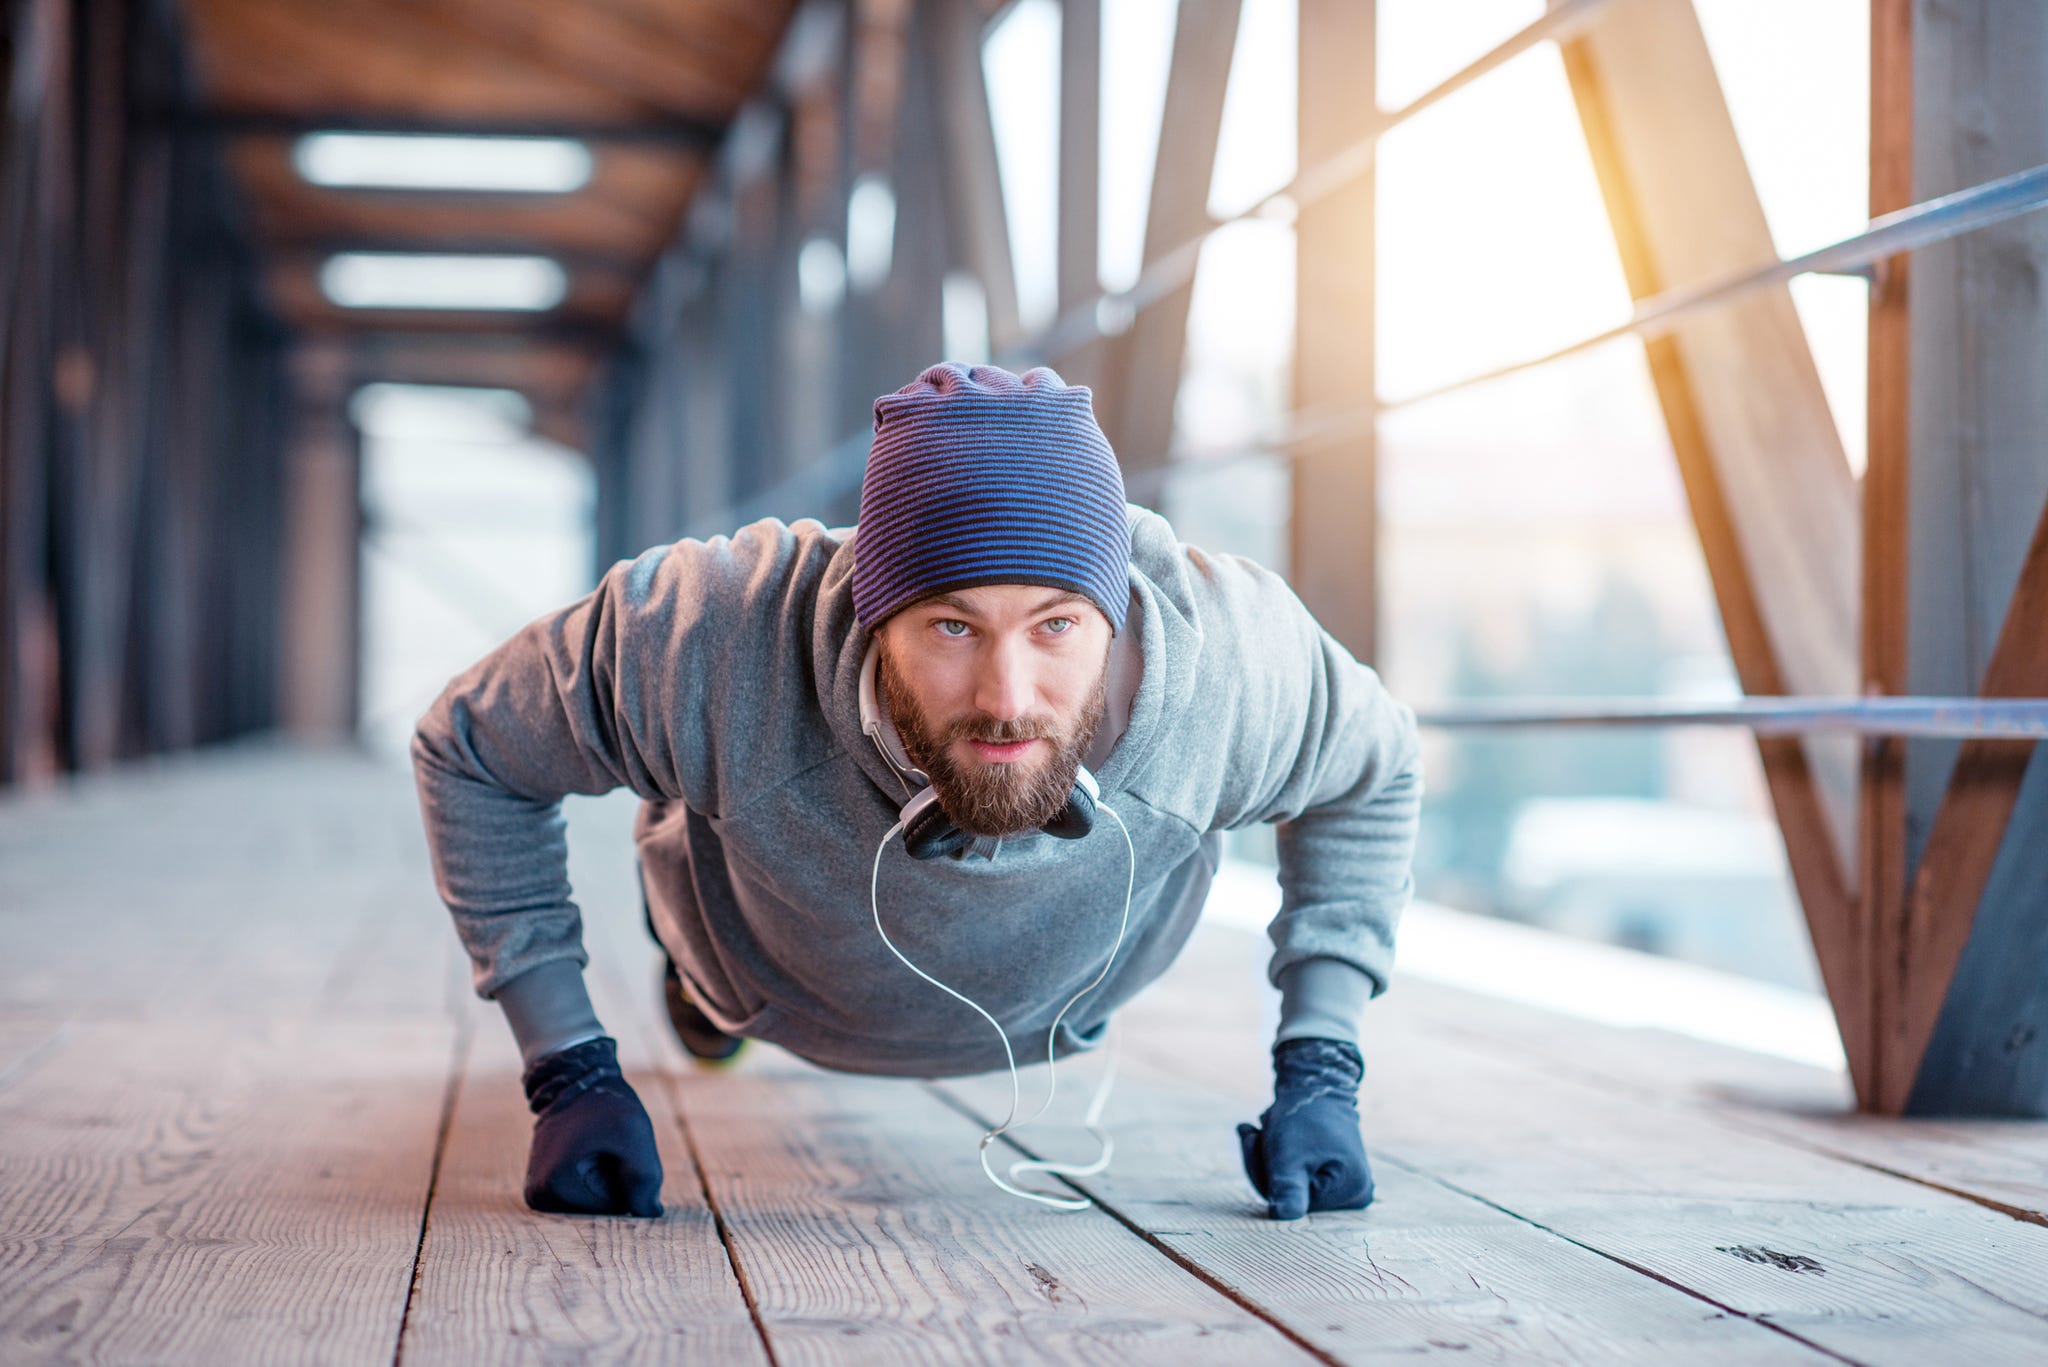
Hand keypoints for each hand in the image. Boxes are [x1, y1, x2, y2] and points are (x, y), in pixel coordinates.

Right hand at [521, 1035, 664, 1216]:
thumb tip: (650, 1215)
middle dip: (616, 1179)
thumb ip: (646, 1178)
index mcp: (551, 1189)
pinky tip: (590, 1149)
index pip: (613, 1210)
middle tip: (606, 1143)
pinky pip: (588, 1193)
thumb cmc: (606, 1104)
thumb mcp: (634, 1135)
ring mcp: (538, 1193)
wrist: (575, 1076)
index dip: (626, 1177)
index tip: (610, 1144)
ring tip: (598, 1145)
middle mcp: (537, 1198)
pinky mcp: (545, 1186)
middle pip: (602, 1211)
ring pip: (597, 1202)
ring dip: (609, 1176)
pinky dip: (599, 1174)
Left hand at [1236, 1037, 1373, 1219]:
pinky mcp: (1336, 1177)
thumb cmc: (1303, 1115)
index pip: (1293, 1203)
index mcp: (1352, 1191)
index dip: (1263, 1174)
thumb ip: (1286, 1186)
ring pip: (1291, 1188)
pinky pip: (1297, 1180)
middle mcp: (1356, 1194)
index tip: (1251, 1136)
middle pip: (1293, 1197)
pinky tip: (1269, 1135)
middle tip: (1252, 1131)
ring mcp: (1348, 1187)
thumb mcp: (1288, 1153)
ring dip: (1266, 1160)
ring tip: (1262, 1128)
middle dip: (1263, 1166)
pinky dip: (1278, 1160)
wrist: (1315, 1082)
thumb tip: (1283, 1216)